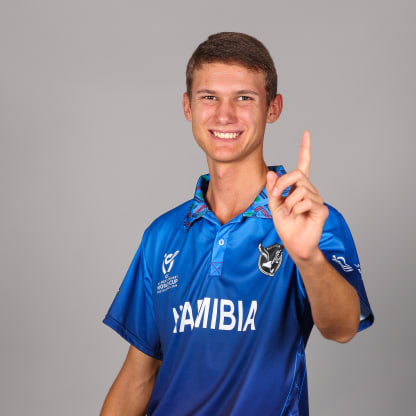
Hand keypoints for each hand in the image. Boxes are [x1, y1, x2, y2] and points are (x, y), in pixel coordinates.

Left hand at [266, 131, 328, 262]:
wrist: (294, 244)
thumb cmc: (286, 225)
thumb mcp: (274, 205)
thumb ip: (273, 190)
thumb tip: (272, 172)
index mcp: (299, 187)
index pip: (304, 164)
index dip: (305, 149)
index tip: (306, 133)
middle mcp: (310, 190)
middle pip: (297, 174)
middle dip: (283, 183)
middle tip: (276, 196)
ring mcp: (317, 199)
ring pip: (300, 189)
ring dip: (288, 202)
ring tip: (288, 213)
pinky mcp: (321, 209)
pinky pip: (306, 201)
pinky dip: (295, 209)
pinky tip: (296, 216)